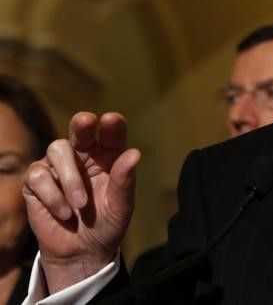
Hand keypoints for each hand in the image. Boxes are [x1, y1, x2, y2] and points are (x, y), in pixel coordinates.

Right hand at [23, 112, 140, 292]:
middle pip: (79, 130)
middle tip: (86, 122)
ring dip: (70, 178)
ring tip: (80, 204)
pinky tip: (64, 213)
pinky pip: (38, 175)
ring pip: (58, 150)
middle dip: (82, 124)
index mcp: (108, 156)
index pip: (111, 134)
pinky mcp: (37, 181)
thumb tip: (134, 153)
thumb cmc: (106, 224)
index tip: (111, 120)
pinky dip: (52, 196)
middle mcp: (83, 155)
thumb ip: (125, 181)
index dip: (112, 125)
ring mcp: (58, 166)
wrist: (82, 252)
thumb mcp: (121, 205)